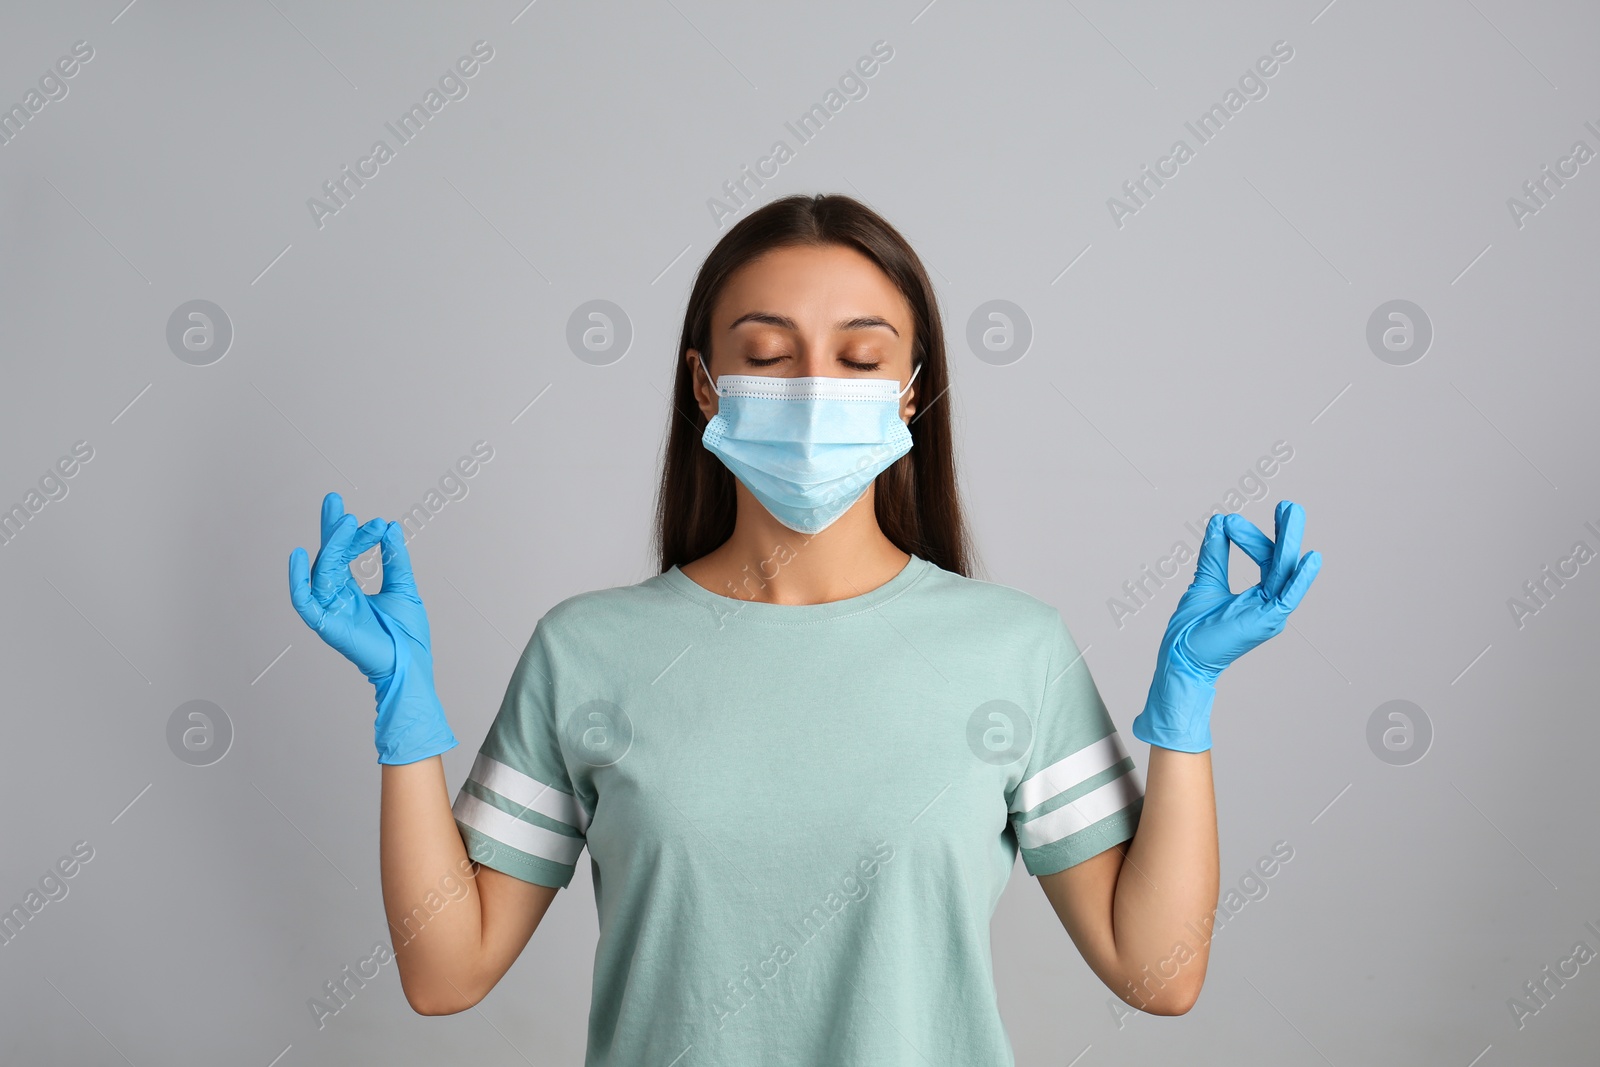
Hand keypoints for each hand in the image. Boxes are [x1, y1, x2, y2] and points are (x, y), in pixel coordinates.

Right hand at [288, 492, 457, 764]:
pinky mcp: (327, 625)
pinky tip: (300, 554)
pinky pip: (304, 601)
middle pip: (328, 557)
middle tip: (335, 500)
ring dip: (332, 545)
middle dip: (330, 529)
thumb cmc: (406, 635)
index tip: (356, 512)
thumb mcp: (403, 587)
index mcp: (350, 591)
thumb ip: (394, 558)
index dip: (342, 531)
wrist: (412, 665)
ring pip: (322, 572)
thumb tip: (389, 527)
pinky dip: (298, 579)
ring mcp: (330, 611)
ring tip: (346, 522)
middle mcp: (336, 598)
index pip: (341, 554)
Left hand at [1131, 500, 1321, 751]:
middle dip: (1286, 532)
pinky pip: (1288, 597)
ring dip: (1289, 541)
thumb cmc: (1193, 627)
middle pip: (1282, 561)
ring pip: (1284, 571)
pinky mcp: (1266, 621)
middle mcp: (1270, 604)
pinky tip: (1311, 558)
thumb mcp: (1207, 580)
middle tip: (1289, 505)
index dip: (1250, 537)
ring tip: (1293, 512)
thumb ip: (1216, 553)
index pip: (1265, 558)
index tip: (1228, 521)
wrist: (1180, 656)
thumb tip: (1219, 521)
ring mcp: (1270, 613)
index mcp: (1258, 596)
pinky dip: (1301, 578)